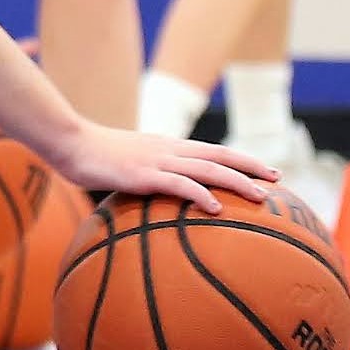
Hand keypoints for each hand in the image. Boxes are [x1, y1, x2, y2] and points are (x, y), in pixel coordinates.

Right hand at [46, 124, 276, 209]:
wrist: (70, 142)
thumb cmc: (94, 157)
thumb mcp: (128, 166)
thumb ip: (147, 178)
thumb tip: (161, 201)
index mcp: (170, 147)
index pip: (215, 151)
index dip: (243, 160)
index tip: (268, 171)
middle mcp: (170, 149)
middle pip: (221, 156)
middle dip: (252, 167)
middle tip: (278, 179)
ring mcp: (158, 160)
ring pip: (208, 168)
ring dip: (238, 182)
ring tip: (261, 197)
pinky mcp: (143, 173)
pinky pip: (178, 184)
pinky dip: (201, 194)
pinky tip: (216, 208)